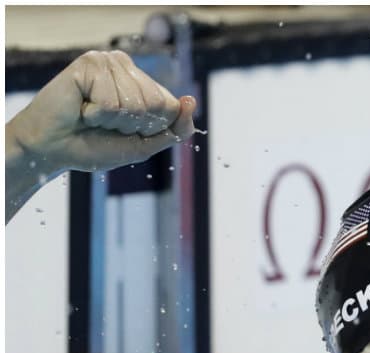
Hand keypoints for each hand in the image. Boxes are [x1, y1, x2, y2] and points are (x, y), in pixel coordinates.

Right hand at [8, 50, 195, 175]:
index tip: (126, 130)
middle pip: (156, 104)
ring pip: (135, 103)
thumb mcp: (144, 145)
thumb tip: (191, 100)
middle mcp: (128, 68)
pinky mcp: (90, 63)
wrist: (53, 150)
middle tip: (105, 123)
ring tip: (92, 115)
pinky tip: (81, 108)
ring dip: (112, 120)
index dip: (151, 128)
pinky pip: (110, 102)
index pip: (172, 107)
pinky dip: (95, 114)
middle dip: (132, 124)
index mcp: (144, 84)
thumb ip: (174, 129)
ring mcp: (109, 62)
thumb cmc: (95, 146)